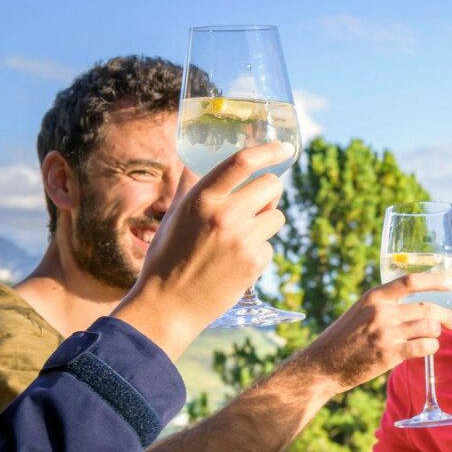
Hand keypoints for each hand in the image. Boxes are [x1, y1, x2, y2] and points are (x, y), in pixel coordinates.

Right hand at [112, 142, 293, 359]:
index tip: (284, 148)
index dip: (268, 150)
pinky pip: (270, 244)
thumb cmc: (168, 257)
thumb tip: (195, 161)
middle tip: (257, 202)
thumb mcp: (174, 215)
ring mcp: (242, 239)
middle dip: (269, 191)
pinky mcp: (255, 262)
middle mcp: (224, 215)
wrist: (170, 304)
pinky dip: (259, 251)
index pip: (242, 162)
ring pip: (277, 215)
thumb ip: (189, 187)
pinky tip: (236, 261)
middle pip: (271, 185)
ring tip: (241, 236)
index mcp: (202, 199)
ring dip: (266, 221)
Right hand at [288, 273, 451, 394]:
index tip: (451, 282)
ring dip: (436, 332)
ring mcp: (386, 333)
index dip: (434, 280)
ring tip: (434, 336)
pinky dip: (431, 347)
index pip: (410, 281)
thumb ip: (384, 305)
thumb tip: (414, 305)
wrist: (323, 364)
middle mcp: (381, 312)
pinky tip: (429, 348)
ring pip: (428, 328)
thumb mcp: (360, 311)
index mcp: (374, 297)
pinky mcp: (389, 354)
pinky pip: (423, 347)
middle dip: (445, 315)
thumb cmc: (343, 338)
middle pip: (426, 308)